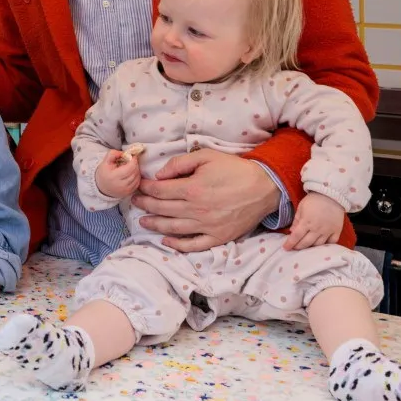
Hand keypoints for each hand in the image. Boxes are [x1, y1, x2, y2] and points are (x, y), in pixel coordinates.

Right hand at [95, 150, 140, 198]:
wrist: (102, 187)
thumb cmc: (104, 173)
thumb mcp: (105, 161)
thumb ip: (113, 154)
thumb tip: (125, 153)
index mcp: (113, 176)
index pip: (130, 167)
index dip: (134, 160)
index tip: (132, 156)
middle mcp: (120, 185)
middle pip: (135, 172)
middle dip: (135, 164)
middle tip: (131, 161)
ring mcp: (125, 190)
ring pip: (137, 177)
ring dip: (136, 170)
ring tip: (131, 167)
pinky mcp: (128, 193)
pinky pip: (137, 183)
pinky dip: (136, 177)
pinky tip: (131, 174)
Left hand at [131, 149, 279, 251]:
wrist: (265, 187)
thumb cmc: (235, 169)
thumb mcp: (207, 156)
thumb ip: (180, 163)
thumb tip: (160, 175)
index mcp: (192, 189)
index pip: (159, 191)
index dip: (145, 188)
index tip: (138, 186)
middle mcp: (196, 210)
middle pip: (162, 209)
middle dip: (145, 205)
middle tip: (134, 201)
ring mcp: (206, 226)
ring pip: (172, 228)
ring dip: (154, 224)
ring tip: (143, 221)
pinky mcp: (218, 237)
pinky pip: (193, 245)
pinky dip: (177, 245)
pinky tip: (166, 241)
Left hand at [284, 192, 344, 250]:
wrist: (332, 194)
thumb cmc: (314, 200)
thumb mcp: (301, 207)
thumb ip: (296, 220)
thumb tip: (291, 232)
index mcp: (306, 222)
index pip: (296, 236)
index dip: (290, 243)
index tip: (285, 248)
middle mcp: (317, 228)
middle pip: (306, 243)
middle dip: (298, 247)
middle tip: (295, 247)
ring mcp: (328, 231)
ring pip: (318, 245)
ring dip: (311, 247)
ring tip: (306, 246)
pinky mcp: (337, 230)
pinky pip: (332, 242)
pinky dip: (326, 245)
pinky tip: (321, 244)